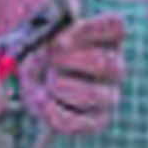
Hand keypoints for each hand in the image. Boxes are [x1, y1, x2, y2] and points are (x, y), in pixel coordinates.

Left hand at [17, 13, 125, 135]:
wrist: (32, 80)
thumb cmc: (43, 52)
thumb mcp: (42, 36)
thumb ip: (49, 33)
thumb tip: (53, 41)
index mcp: (109, 36)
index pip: (114, 26)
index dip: (87, 30)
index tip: (59, 38)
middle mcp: (115, 66)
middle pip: (103, 63)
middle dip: (66, 61)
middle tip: (47, 60)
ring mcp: (109, 96)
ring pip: (91, 95)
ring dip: (58, 86)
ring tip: (45, 80)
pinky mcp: (96, 121)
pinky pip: (76, 120)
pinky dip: (51, 109)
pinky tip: (41, 98)